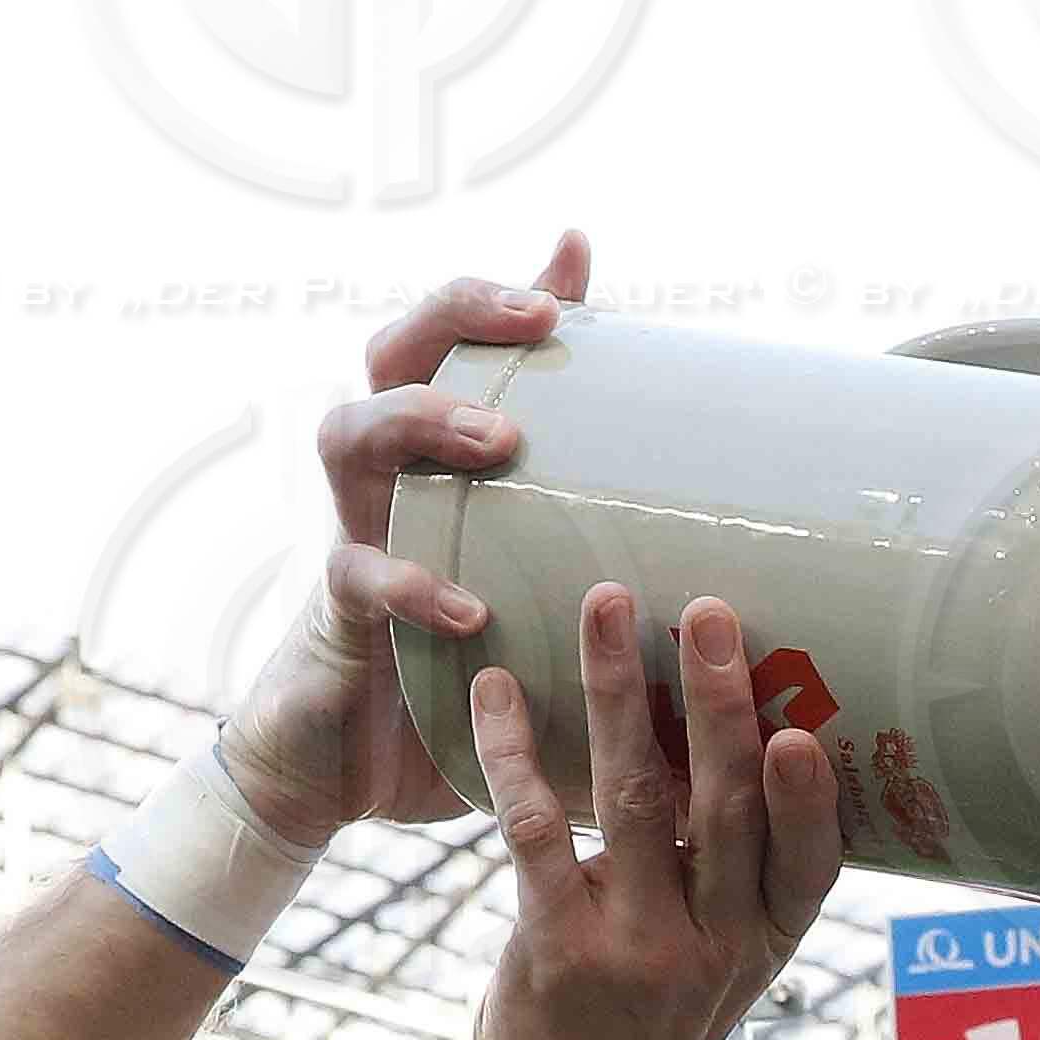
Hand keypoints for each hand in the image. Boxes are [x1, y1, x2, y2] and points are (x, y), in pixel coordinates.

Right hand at [210, 231, 590, 856]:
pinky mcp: (338, 613)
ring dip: (423, 423)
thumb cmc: (472, 665)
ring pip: (349, 432)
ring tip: (497, 443)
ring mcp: (354, 531)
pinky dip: (412, 586)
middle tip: (534, 326)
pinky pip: (358, 576)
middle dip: (455, 322)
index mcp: (434, 457)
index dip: (496, 290)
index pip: (449, 338)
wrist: (356, 765)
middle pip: (389, 352)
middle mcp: (386, 476)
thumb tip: (700, 492)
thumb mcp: (544, 591)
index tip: (571, 274)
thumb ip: (597, 534)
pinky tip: (471, 608)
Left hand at [467, 586, 843, 1039]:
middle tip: (710, 610)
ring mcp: (634, 947)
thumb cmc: (653, 1025)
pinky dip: (515, 753)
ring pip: (634, 799)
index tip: (803, 732)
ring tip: (607, 606)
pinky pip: (536, 831)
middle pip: (725, 809)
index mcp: (764, 941)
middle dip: (718, 703)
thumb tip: (742, 735)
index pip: (809, 866)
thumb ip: (734, 873)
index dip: (811, 800)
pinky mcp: (555, 947)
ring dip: (619, 695)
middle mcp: (711, 945)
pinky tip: (495, 690)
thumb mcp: (722, 961)